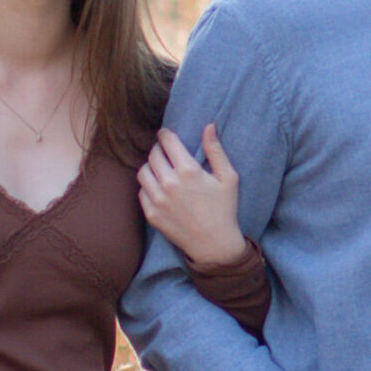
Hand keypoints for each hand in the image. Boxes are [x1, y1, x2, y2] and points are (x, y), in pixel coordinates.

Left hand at [138, 124, 247, 270]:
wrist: (214, 244)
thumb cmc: (224, 209)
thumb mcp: (228, 178)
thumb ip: (216, 150)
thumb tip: (209, 126)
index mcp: (188, 171)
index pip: (167, 141)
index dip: (166, 134)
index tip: (166, 134)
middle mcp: (169, 183)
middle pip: (153, 154)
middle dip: (159, 149)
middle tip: (165, 151)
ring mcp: (158, 199)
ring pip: (143, 171)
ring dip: (151, 166)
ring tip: (160, 169)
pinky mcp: (151, 213)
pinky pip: (141, 191)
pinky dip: (148, 185)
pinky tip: (159, 187)